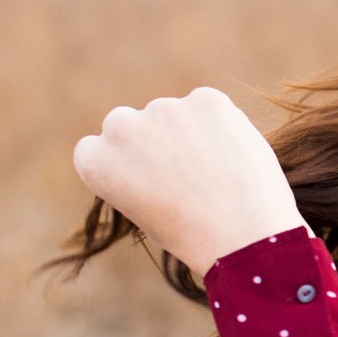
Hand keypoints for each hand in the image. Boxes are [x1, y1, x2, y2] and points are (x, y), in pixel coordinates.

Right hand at [72, 86, 305, 279]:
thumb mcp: (147, 212)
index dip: (127, 162)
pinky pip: (211, 109)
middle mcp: (120, 127)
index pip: (99, 146)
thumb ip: (139, 175)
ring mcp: (162, 108)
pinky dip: (222, 126)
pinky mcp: (205, 99)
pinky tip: (234, 159)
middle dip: (154, 140)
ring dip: (192, 133)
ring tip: (218, 175)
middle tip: (189, 175)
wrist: (242, 236)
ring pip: (176, 115)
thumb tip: (158, 151)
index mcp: (95, 160)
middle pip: (132, 124)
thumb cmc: (196, 237)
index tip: (149, 179)